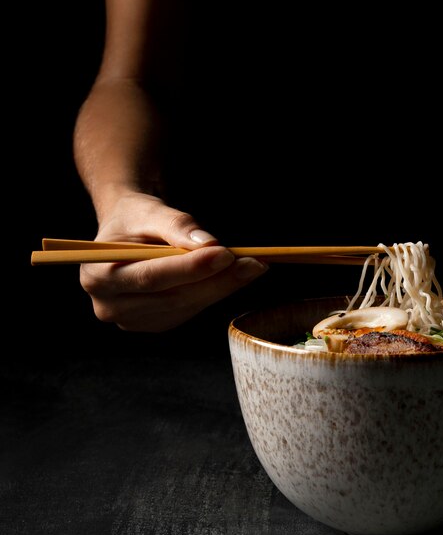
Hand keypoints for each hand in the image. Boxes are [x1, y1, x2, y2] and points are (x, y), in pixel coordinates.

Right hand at [79, 193, 266, 330]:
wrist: (128, 232)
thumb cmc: (135, 218)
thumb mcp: (150, 211)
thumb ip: (177, 226)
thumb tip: (209, 244)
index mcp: (97, 276)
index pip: (150, 276)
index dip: (190, 268)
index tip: (225, 254)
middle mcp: (109, 306)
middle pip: (173, 297)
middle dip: (217, 279)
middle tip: (253, 263)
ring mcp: (133, 320)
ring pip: (188, 306)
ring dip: (223, 287)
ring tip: (252, 266)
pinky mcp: (155, 323)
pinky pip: (191, 310)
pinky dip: (215, 292)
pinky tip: (235, 276)